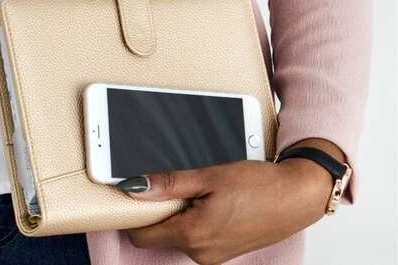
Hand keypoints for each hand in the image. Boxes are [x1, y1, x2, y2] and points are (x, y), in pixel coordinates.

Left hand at [119, 155, 335, 264]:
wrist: (298, 196)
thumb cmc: (260, 185)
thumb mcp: (208, 176)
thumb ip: (168, 184)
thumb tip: (135, 187)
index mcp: (193, 235)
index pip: (141, 235)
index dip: (135, 213)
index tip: (140, 194)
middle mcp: (200, 253)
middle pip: (158, 235)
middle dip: (161, 211)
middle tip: (183, 188)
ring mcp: (213, 257)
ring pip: (177, 236)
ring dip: (180, 215)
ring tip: (205, 194)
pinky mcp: (223, 254)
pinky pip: (195, 238)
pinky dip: (195, 221)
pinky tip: (214, 204)